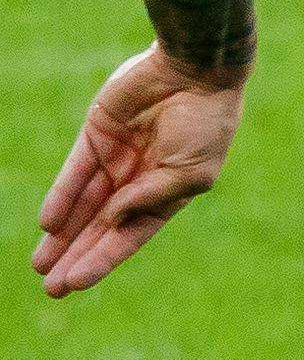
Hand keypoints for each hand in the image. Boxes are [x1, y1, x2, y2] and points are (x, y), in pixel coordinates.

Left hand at [33, 48, 247, 297]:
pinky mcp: (97, 135)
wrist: (196, 71)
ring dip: (62, 236)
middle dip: (77, 256)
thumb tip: (111, 221)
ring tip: (40, 265)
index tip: (77, 284)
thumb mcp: (191, 172)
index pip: (131, 234)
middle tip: (52, 288)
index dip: (104, 259)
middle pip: (101, 227)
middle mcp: (140, 180)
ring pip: (83, 205)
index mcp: (169, 192)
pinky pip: (74, 172)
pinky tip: (47, 224)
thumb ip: (151, 197)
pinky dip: (60, 197)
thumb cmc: (206, 123)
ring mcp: (117, 158)